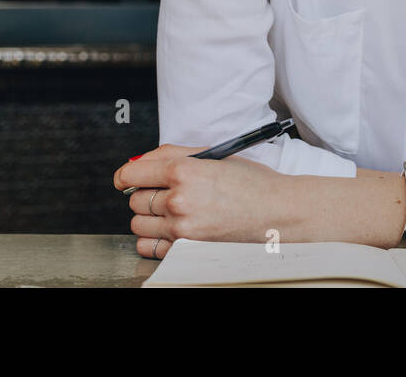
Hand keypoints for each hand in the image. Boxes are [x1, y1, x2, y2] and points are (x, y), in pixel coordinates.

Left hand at [113, 144, 288, 258]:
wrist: (278, 214)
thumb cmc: (253, 184)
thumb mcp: (214, 156)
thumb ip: (172, 154)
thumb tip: (139, 161)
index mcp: (185, 171)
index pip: (132, 173)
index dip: (126, 175)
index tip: (127, 178)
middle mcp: (180, 200)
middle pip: (135, 200)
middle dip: (146, 195)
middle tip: (166, 193)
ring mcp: (181, 228)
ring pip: (138, 224)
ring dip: (149, 218)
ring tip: (173, 212)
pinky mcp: (185, 251)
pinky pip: (148, 247)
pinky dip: (154, 240)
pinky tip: (172, 230)